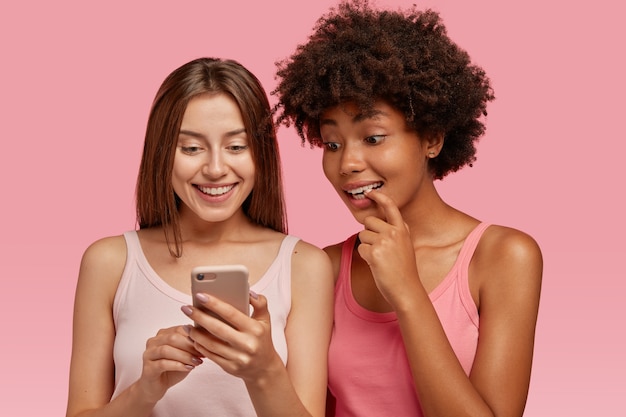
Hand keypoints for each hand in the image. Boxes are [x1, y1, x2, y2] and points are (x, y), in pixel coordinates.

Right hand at [137, 325, 203, 402]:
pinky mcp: (147, 368)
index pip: (179, 329)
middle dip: (190, 346)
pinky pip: (163, 364)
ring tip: (197, 362)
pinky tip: (189, 368)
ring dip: (185, 356)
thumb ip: (191, 346)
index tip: (206, 345)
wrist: (155, 387)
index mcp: (162, 334)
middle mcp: (153, 342)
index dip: (194, 336)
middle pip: (172, 338)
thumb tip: (207, 338)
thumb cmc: (172, 369)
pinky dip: (178, 365)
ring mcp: (148, 354)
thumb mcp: (184, 355)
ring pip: (166, 350)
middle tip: (203, 354)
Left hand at [182, 292, 281, 382]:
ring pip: (211, 344)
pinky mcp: (230, 367)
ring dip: (195, 333)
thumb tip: (249, 291)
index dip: (214, 304)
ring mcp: (238, 357)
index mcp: (255, 329)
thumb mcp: (265, 320)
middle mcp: (247, 344)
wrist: (264, 368)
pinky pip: (210, 355)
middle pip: (217, 328)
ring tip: (186, 324)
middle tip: (186, 308)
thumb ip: (260, 303)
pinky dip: (200, 346)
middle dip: (199, 317)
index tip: (200, 296)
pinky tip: (193, 338)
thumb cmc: (262, 339)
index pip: (231, 313)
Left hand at [357, 190, 421, 308]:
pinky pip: (360, 248)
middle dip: (368, 233)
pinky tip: (375, 264)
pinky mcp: (374, 253)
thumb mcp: (406, 245)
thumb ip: (397, 231)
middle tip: (378, 248)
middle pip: (368, 221)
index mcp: (402, 229)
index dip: (379, 197)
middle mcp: (394, 232)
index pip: (391, 207)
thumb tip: (378, 222)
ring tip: (379, 258)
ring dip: (366, 246)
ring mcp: (384, 242)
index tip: (370, 192)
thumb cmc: (404, 270)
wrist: (406, 289)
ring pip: (362, 235)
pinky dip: (364, 256)